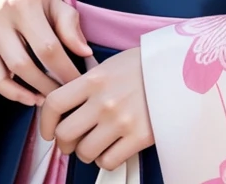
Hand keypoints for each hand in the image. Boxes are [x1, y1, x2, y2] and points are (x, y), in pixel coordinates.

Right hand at [0, 0, 91, 105]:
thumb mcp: (57, 2)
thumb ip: (70, 27)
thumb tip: (84, 54)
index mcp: (23, 3)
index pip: (47, 47)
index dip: (65, 70)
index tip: (78, 82)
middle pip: (24, 65)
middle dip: (46, 85)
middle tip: (63, 94)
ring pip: (4, 76)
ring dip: (27, 93)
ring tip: (46, 98)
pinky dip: (10, 91)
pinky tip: (28, 95)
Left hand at [40, 47, 154, 169]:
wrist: (180, 69)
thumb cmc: (144, 65)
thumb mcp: (111, 65)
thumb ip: (88, 83)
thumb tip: (67, 103)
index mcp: (94, 79)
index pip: (54, 104)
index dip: (45, 122)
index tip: (48, 131)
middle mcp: (104, 101)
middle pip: (65, 134)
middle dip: (64, 143)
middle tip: (72, 142)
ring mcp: (121, 121)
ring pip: (85, 152)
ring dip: (86, 152)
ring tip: (96, 143)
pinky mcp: (138, 137)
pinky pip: (108, 161)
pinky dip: (106, 159)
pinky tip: (113, 148)